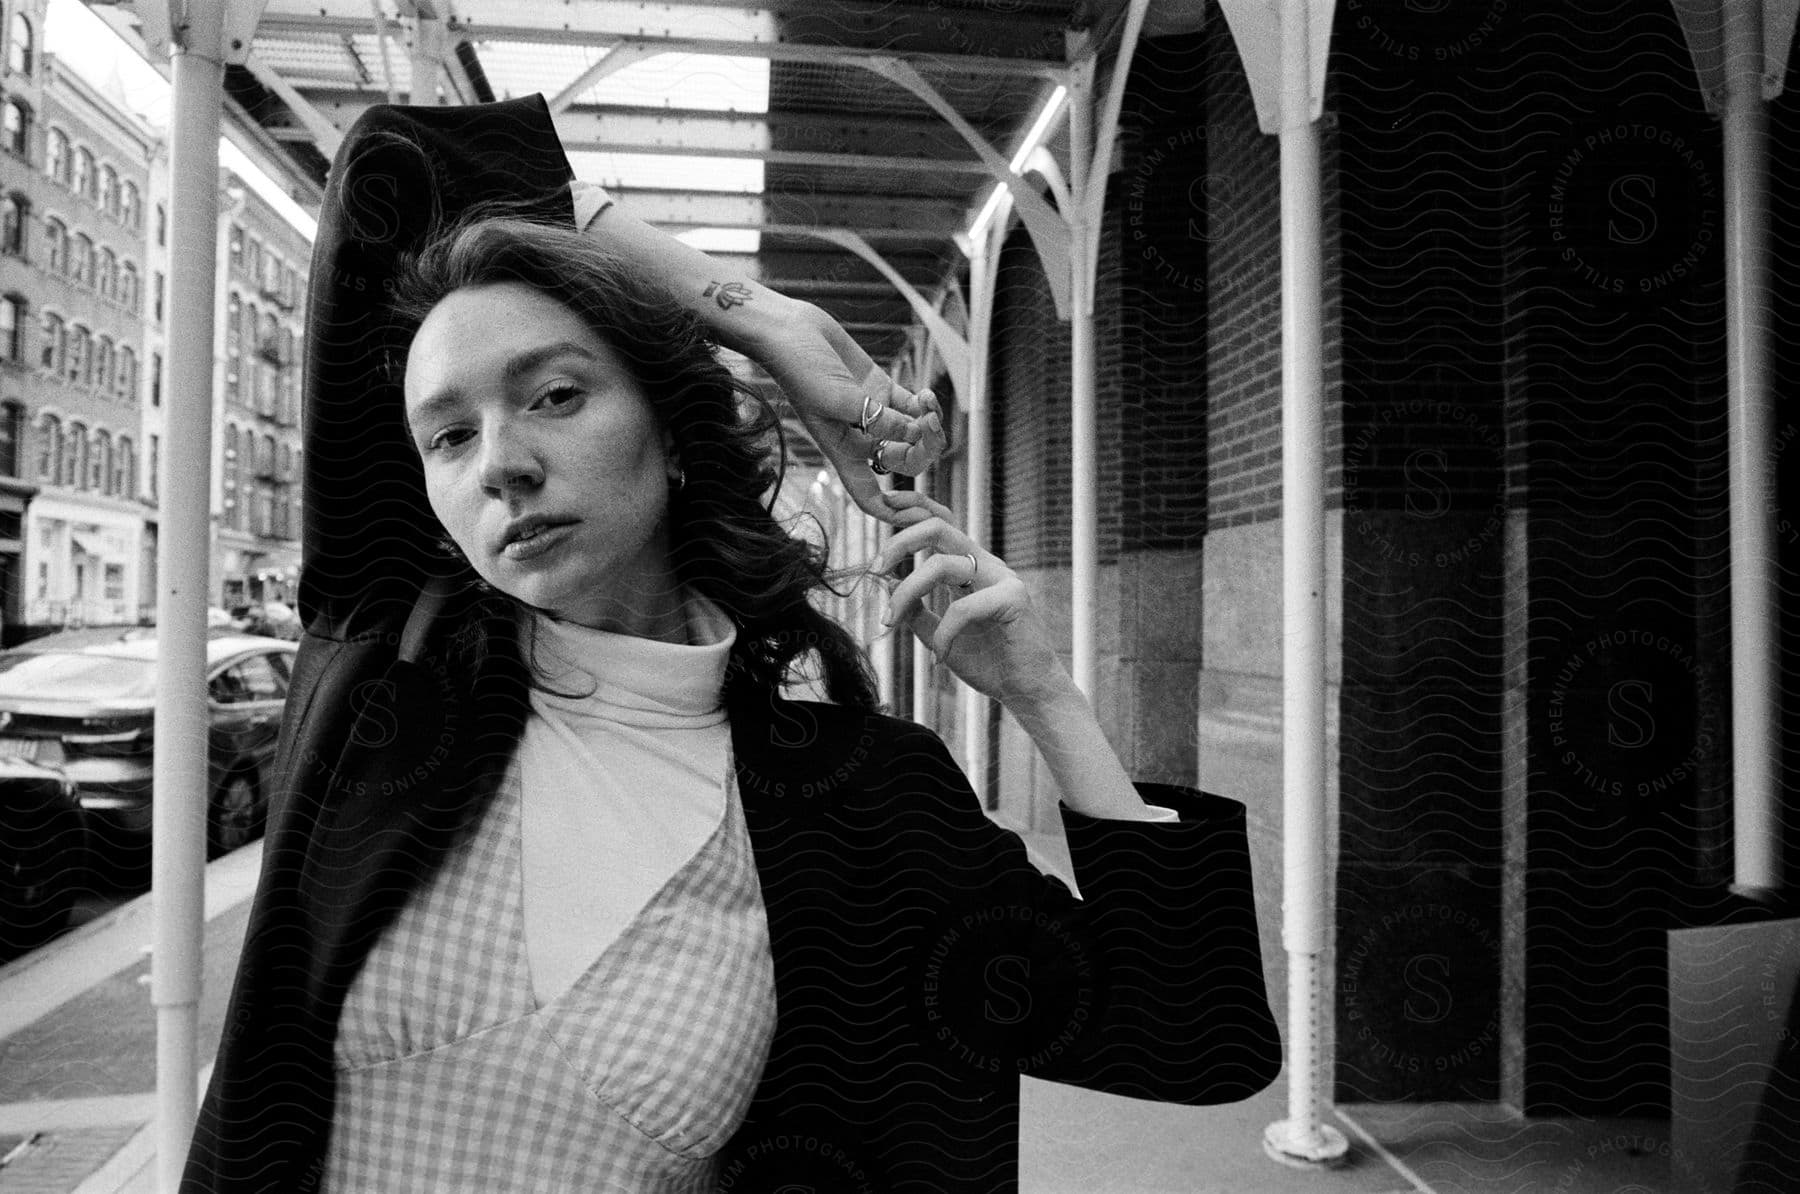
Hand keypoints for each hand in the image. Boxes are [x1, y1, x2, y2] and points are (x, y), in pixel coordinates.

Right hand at [752, 301, 949, 522]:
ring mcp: (871, 413)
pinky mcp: (879, 387)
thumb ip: (877, 417)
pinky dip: (924, 403)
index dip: (895, 514)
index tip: (922, 518)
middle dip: (923, 450)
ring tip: (929, 405)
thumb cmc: (799, 368)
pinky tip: (926, 393)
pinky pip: (911, 405)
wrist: (789, 330)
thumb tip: (915, 429)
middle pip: (902, 462)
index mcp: (842, 451)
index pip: (869, 497)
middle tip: (931, 427)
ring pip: (912, 434)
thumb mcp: (837, 398)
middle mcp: (859, 437)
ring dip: (927, 424)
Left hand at [871, 490, 1075, 712]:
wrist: (1026, 690)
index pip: (941, 521)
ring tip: (890, 621)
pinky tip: (939, 659)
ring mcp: (1002, 579)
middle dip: (899, 542)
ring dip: (906, 593)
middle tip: (874, 569)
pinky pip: (962, 608)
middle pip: (938, 528)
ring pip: (942, 565)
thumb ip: (916, 611)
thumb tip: (887, 586)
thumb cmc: (988, 662)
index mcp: (970, 566)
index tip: (883, 504)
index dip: (913, 506)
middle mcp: (985, 565)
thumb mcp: (940, 635)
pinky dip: (942, 636)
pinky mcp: (1014, 599)